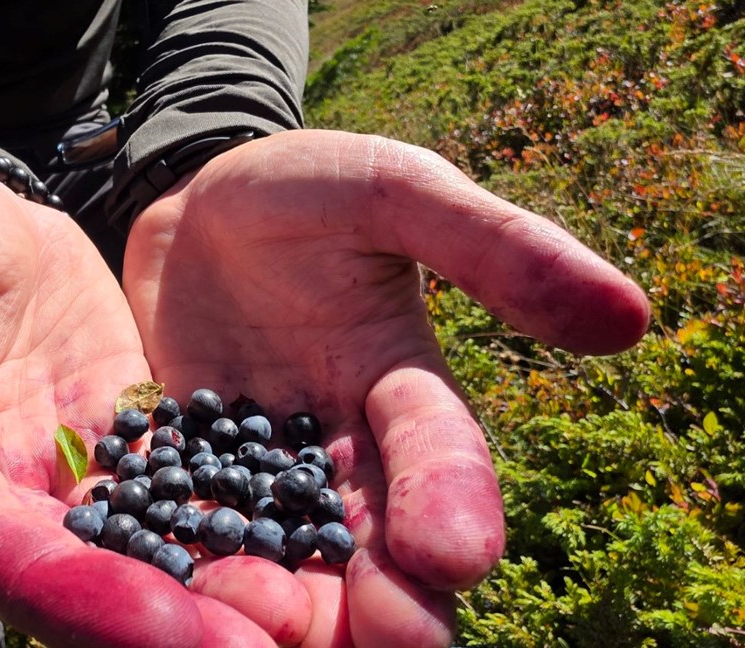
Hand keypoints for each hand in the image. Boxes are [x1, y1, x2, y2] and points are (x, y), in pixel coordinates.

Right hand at [0, 165, 295, 645]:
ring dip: (219, 592)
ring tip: (300, 620)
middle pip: (85, 583)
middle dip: (168, 624)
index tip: (165, 632)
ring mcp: (81, 482)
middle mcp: (9, 504)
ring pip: (149, 552)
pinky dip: (240, 525)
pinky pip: (190, 493)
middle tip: (262, 646)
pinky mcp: (139, 447)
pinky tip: (305, 547)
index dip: (74, 600)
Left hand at [122, 130, 650, 646]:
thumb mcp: (398, 194)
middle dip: (375, 603)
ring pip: (276, 554)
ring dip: (273, 599)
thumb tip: (630, 317)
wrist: (203, 202)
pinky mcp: (181, 466)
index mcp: (405, 390)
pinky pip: (180, 520)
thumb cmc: (313, 187)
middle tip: (375, 642)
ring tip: (247, 623)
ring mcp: (256, 467)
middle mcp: (341, 451)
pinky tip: (159, 584)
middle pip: (369, 547)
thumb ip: (494, 247)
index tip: (452, 557)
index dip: (451, 506)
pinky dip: (176, 555)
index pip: (440, 460)